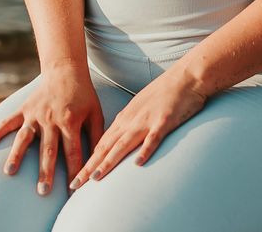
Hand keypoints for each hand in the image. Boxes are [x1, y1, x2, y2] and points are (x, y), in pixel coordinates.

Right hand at [0, 64, 103, 195]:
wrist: (65, 69)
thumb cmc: (83, 95)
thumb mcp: (95, 114)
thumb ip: (96, 137)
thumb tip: (98, 161)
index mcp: (70, 121)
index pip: (73, 152)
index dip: (74, 172)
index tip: (73, 191)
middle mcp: (50, 119)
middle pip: (47, 150)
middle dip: (45, 171)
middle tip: (42, 191)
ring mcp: (35, 114)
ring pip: (24, 138)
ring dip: (17, 155)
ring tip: (9, 172)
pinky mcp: (24, 109)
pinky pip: (8, 121)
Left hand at [68, 68, 209, 189]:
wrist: (186, 76)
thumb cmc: (165, 93)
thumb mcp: (140, 108)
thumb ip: (129, 125)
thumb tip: (118, 141)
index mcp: (125, 118)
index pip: (101, 143)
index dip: (88, 161)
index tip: (76, 178)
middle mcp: (131, 120)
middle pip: (106, 146)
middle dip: (89, 166)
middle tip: (75, 184)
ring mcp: (147, 120)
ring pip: (123, 144)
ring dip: (109, 161)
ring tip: (96, 177)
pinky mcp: (164, 120)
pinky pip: (153, 138)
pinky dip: (145, 150)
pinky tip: (138, 164)